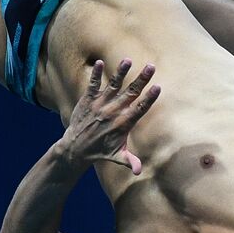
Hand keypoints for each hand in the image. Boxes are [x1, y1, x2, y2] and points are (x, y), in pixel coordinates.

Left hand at [61, 59, 159, 174]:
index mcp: (123, 123)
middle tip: (151, 67)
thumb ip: (130, 161)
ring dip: (120, 73)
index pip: (139, 109)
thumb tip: (139, 172)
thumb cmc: (100, 151)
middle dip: (141, 80)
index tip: (158, 87)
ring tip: (128, 60)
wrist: (75, 148)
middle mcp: (112, 112)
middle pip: (130, 93)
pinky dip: (95, 75)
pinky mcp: (87, 100)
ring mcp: (99, 105)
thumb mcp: (117, 156)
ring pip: (112, 86)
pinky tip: (100, 63)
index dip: (149, 98)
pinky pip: (92, 85)